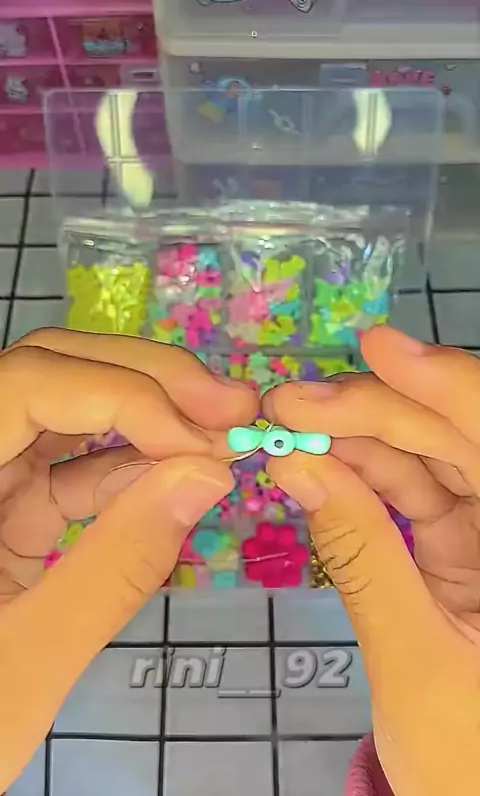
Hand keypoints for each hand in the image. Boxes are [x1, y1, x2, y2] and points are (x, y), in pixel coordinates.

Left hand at [0, 329, 256, 790]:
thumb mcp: (29, 661)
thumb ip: (117, 566)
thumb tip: (210, 475)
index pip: (27, 384)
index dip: (120, 393)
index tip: (199, 444)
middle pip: (51, 375)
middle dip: (146, 382)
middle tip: (231, 404)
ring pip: (68, 412)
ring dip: (149, 419)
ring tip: (221, 439)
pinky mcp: (7, 511)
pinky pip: (72, 472)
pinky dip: (131, 473)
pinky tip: (179, 485)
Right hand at [264, 326, 479, 795]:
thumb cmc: (468, 759)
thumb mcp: (412, 661)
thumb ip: (357, 555)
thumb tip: (295, 464)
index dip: (444, 385)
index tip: (374, 348)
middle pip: (461, 439)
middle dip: (379, 411)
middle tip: (291, 402)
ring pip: (438, 458)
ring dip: (365, 439)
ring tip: (291, 429)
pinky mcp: (468, 548)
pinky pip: (421, 494)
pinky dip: (369, 477)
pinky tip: (320, 464)